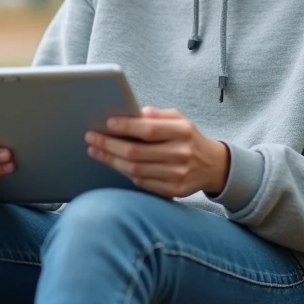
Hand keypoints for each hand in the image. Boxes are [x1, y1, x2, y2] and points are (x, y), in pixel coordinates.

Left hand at [85, 107, 229, 198]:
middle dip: (109, 144)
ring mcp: (177, 175)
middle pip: (136, 152)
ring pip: (135, 170)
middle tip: (91, 137)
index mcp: (183, 131)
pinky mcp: (173, 191)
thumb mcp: (178, 119)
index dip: (126, 126)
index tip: (107, 122)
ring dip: (111, 160)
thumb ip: (156, 115)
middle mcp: (181, 153)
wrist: (212, 165)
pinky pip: (141, 183)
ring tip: (95, 150)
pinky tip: (113, 163)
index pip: (149, 129)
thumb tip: (130, 112)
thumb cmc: (188, 138)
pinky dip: (124, 173)